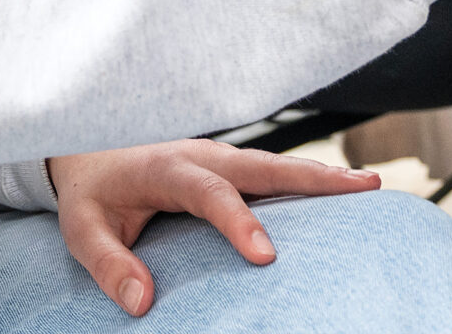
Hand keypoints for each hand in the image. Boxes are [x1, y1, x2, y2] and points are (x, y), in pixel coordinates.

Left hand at [47, 140, 379, 316]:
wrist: (88, 149)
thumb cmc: (91, 194)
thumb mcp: (81, 228)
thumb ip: (108, 263)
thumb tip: (141, 302)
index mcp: (165, 166)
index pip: (208, 192)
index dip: (238, 221)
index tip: (267, 257)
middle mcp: (199, 154)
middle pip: (262, 164)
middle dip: (312, 178)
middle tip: (363, 189)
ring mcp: (217, 156)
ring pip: (274, 165)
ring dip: (319, 175)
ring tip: (370, 186)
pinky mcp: (227, 166)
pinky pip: (271, 173)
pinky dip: (306, 180)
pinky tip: (340, 193)